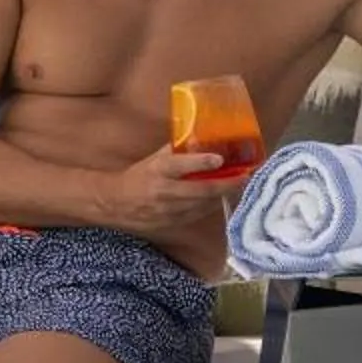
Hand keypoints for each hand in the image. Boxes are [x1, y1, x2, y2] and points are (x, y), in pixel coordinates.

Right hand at [90, 147, 238, 237]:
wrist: (115, 204)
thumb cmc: (138, 177)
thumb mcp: (154, 159)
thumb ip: (177, 151)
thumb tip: (202, 139)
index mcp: (158, 171)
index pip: (180, 165)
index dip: (201, 162)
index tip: (220, 158)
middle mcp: (164, 191)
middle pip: (201, 190)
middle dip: (227, 183)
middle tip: (245, 175)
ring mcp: (169, 210)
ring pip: (204, 204)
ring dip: (223, 194)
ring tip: (239, 184)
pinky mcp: (172, 223)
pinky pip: (198, 214)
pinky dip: (211, 204)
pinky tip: (219, 197)